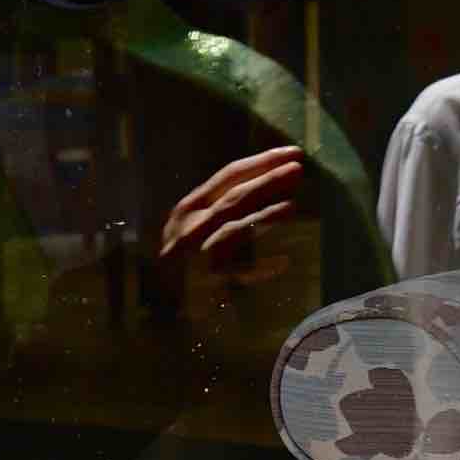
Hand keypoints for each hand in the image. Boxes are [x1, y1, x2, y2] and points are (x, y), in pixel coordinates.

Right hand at [156, 143, 305, 295]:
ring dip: (264, 214)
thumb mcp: (195, 227)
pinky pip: (235, 270)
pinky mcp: (202, 283)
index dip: (261, 162)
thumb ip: (223, 207)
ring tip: (293, 203)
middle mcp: (188, 226)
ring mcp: (193, 254)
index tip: (291, 153)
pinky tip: (282, 262)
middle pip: (233, 197)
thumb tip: (271, 184)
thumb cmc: (185, 263)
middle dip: (268, 180)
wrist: (162, 306)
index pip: (228, 176)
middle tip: (298, 169)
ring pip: (232, 227)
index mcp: (189, 208)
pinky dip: (258, 266)